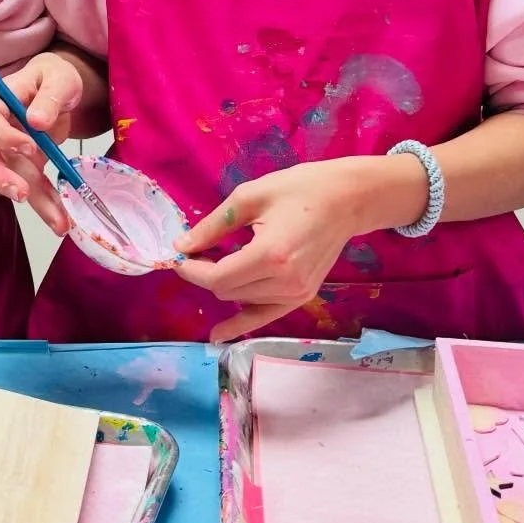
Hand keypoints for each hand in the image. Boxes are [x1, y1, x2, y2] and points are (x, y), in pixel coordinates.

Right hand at [0, 52, 83, 236]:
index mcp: (0, 102)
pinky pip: (34, 187)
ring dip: (34, 202)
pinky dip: (49, 204)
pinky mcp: (27, 166)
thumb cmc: (54, 77)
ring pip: (12, 179)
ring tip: (58, 222)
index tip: (29, 147)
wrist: (59, 88)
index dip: (3, 136)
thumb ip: (49, 97)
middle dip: (1, 179)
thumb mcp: (58, 79)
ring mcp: (10, 151)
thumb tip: (37, 122)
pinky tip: (63, 220)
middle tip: (22, 194)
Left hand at [174, 157, 375, 343]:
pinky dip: (240, 322)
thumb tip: (181, 246)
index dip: (191, 269)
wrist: (346, 199)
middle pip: (227, 291)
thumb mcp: (249, 197)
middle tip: (194, 249)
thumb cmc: (298, 188)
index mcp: (271, 254)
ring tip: (213, 261)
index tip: (177, 254)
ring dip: (223, 285)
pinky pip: (263, 316)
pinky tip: (218, 334)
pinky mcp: (303, 296)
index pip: (218, 277)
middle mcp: (285, 281)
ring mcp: (297, 293)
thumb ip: (212, 226)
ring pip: (241, 301)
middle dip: (204, 273)